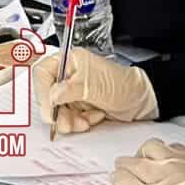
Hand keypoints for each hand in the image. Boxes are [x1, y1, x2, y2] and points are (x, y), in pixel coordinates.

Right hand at [31, 47, 157, 133]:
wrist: (141, 101)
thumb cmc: (123, 84)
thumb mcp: (94, 85)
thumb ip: (69, 90)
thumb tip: (51, 96)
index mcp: (70, 61)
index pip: (43, 73)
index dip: (42, 92)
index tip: (49, 109)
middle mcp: (69, 76)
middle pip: (49, 95)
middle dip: (58, 112)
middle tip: (65, 123)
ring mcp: (74, 92)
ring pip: (58, 110)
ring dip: (69, 120)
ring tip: (83, 123)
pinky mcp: (80, 105)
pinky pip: (69, 117)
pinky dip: (79, 122)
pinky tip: (92, 119)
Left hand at [112, 139, 184, 184]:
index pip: (174, 148)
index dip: (164, 154)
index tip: (161, 159)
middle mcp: (176, 165)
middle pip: (151, 148)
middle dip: (144, 154)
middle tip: (139, 162)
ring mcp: (160, 178)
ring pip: (135, 162)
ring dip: (127, 164)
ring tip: (121, 167)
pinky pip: (127, 181)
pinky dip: (119, 179)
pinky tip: (116, 178)